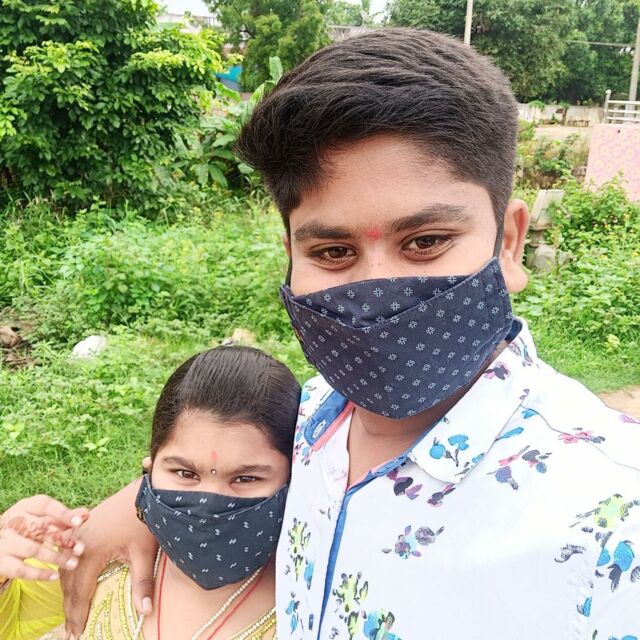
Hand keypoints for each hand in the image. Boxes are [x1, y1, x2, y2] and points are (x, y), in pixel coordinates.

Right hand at [0, 495, 88, 580]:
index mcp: (25, 506)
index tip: (80, 522)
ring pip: (32, 549)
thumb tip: (86, 513)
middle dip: (62, 539)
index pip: (44, 505)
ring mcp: (4, 541)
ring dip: (55, 557)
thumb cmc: (27, 529)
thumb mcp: (42, 520)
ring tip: (73, 563)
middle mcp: (12, 521)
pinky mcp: (0, 561)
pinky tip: (55, 576)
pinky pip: (20, 569)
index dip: (63, 513)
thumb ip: (63, 518)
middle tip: (81, 548)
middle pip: (39, 528)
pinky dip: (39, 573)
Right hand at [61, 478, 157, 638]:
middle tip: (71, 632)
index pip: (80, 591)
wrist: (144, 489)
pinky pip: (69, 555)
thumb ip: (142, 583)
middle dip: (70, 608)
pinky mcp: (83, 526)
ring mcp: (79, 532)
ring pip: (66, 569)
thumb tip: (145, 612)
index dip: (78, 615)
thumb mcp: (145, 552)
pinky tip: (72, 584)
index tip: (77, 635)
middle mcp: (80, 542)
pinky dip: (68, 574)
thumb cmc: (146, 519)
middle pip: (69, 583)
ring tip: (71, 613)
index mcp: (92, 551)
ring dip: (67, 592)